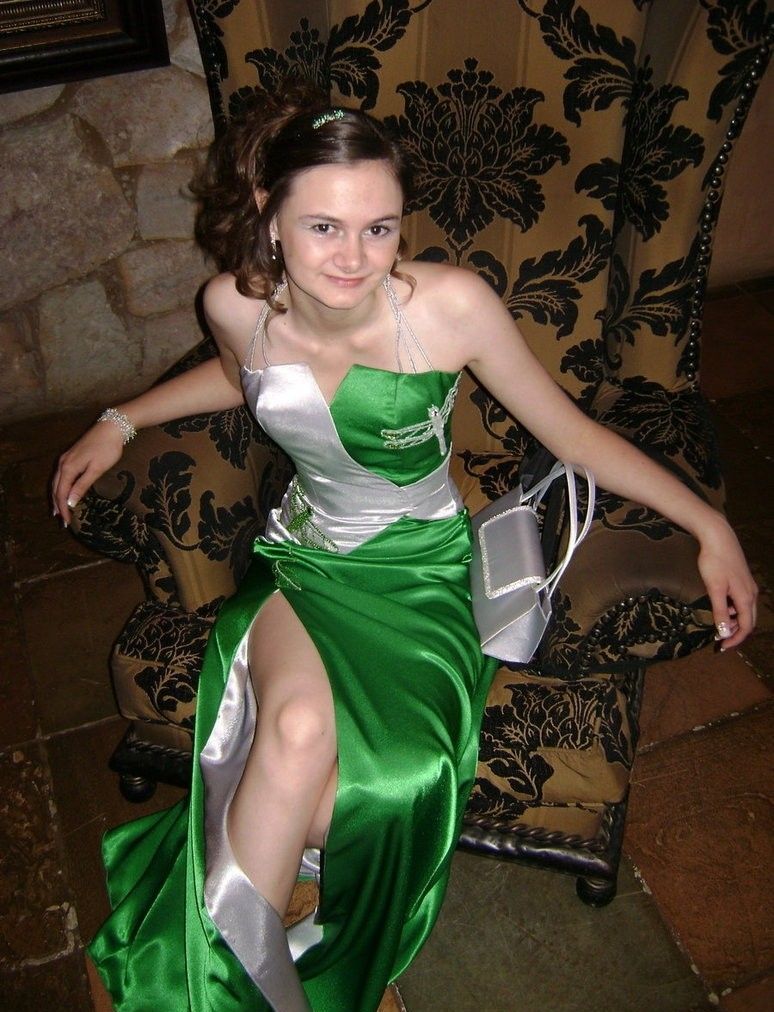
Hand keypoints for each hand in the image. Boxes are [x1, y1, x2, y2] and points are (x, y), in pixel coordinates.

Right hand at [52, 420, 125, 525]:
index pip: (61, 493)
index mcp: (68, 468)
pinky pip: (61, 476)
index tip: (67, 522)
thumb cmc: (107, 449)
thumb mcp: (96, 470)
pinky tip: (65, 492)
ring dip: (57, 497)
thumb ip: (82, 485)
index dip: (63, 508)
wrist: (111, 427)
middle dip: (58, 505)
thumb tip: (69, 501)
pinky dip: (61, 487)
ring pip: (56, 482)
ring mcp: (66, 459)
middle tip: (62, 521)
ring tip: (59, 511)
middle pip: (55, 488)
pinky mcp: (71, 457)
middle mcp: (63, 464)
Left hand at [696, 513, 757, 649]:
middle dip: (735, 633)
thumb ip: (719, 612)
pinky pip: (741, 601)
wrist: (718, 537)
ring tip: (718, 624)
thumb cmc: (715, 562)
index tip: (722, 647)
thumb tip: (725, 632)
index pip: (746, 627)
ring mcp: (748, 586)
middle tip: (720, 640)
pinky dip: (732, 609)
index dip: (735, 639)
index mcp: (746, 598)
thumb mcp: (715, 589)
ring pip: (744, 611)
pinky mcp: (742, 580)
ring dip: (733, 621)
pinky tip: (720, 606)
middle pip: (748, 620)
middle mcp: (751, 593)